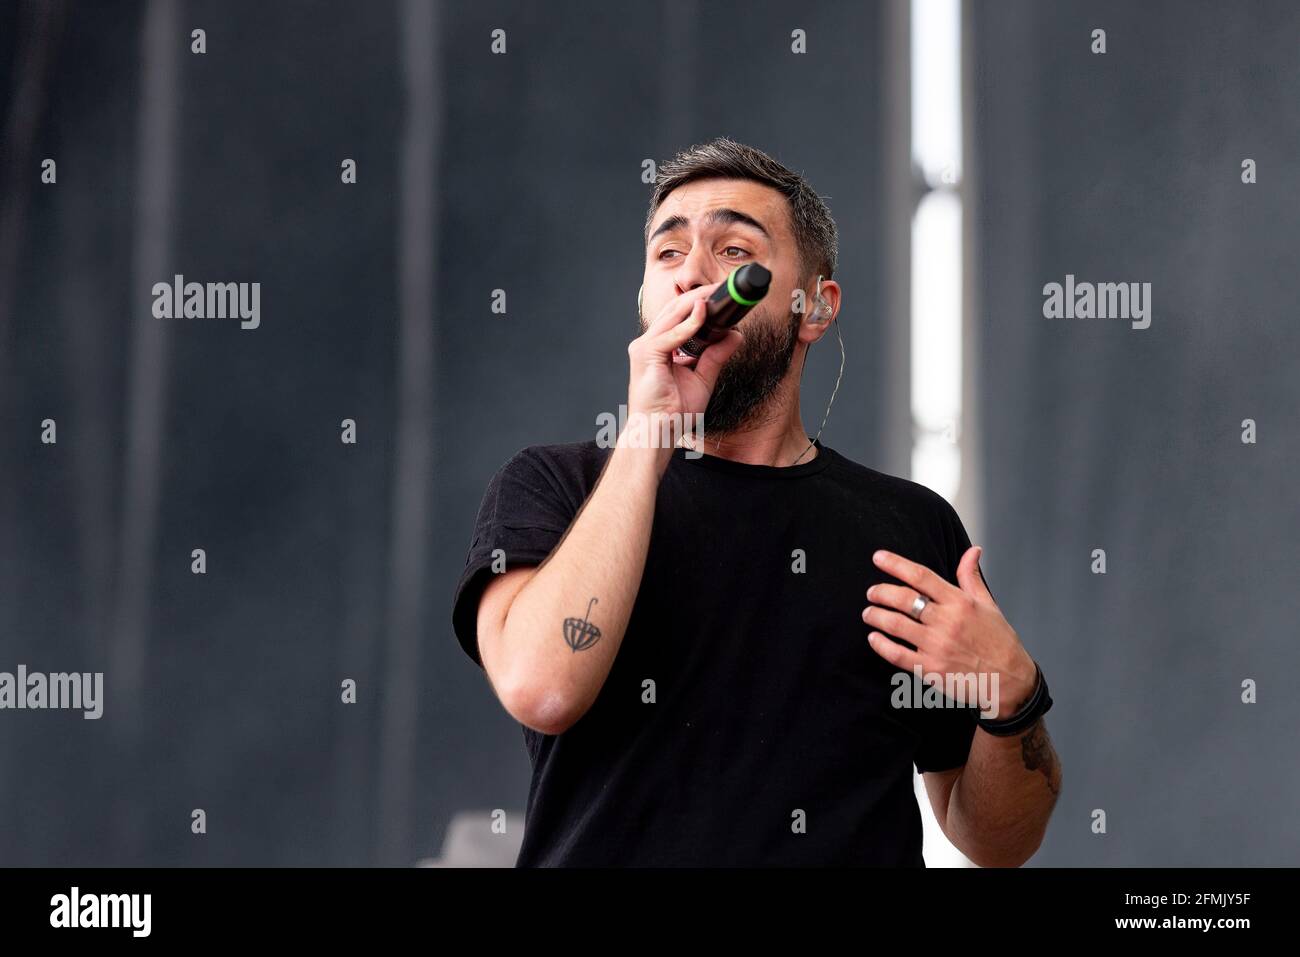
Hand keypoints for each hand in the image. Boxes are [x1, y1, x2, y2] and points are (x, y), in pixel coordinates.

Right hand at [626, 281, 743, 436]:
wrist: (657, 433)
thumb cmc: (672, 412)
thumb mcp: (703, 378)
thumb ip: (716, 356)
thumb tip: (735, 335)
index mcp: (659, 347)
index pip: (678, 316)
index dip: (698, 302)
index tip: (720, 295)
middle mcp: (648, 343)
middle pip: (675, 310)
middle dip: (699, 296)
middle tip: (722, 286)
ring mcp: (644, 347)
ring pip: (672, 315)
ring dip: (695, 302)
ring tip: (715, 292)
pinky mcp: (645, 355)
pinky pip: (671, 335)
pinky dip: (689, 323)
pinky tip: (703, 313)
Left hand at [862, 546, 1036, 718]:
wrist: (1010, 680)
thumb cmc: (999, 641)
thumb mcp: (988, 605)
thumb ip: (972, 577)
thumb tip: (973, 551)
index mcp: (959, 602)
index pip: (921, 576)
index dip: (895, 564)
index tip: (878, 557)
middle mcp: (946, 622)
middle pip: (903, 599)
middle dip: (880, 592)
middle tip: (871, 592)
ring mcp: (937, 646)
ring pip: (895, 624)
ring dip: (876, 616)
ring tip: (868, 613)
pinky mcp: (930, 669)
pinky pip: (897, 654)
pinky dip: (880, 644)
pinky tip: (874, 638)